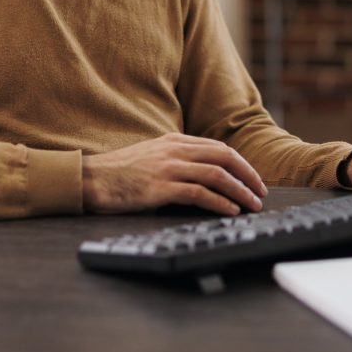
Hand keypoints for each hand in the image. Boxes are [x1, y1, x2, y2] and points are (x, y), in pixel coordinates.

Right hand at [81, 133, 267, 215]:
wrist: (91, 179)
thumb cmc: (120, 172)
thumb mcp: (151, 155)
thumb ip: (175, 159)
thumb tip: (204, 174)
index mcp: (174, 141)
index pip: (217, 147)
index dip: (241, 163)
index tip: (252, 179)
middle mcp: (174, 150)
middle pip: (224, 156)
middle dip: (248, 175)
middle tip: (260, 192)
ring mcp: (167, 168)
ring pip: (216, 174)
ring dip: (240, 190)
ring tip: (252, 204)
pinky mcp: (160, 188)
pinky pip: (199, 193)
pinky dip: (219, 202)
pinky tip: (230, 211)